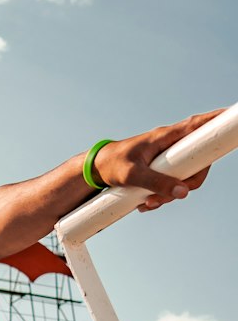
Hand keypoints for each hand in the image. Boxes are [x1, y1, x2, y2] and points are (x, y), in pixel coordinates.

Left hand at [93, 111, 222, 211]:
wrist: (96, 169)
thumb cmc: (112, 165)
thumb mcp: (132, 175)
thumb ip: (157, 182)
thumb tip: (183, 192)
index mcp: (165, 137)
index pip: (196, 125)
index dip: (216, 121)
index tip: (230, 116)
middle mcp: (170, 144)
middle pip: (198, 162)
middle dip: (187, 184)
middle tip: (165, 198)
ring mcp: (168, 157)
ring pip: (185, 177)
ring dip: (170, 195)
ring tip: (148, 203)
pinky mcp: (163, 169)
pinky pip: (173, 184)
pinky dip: (162, 197)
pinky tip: (146, 203)